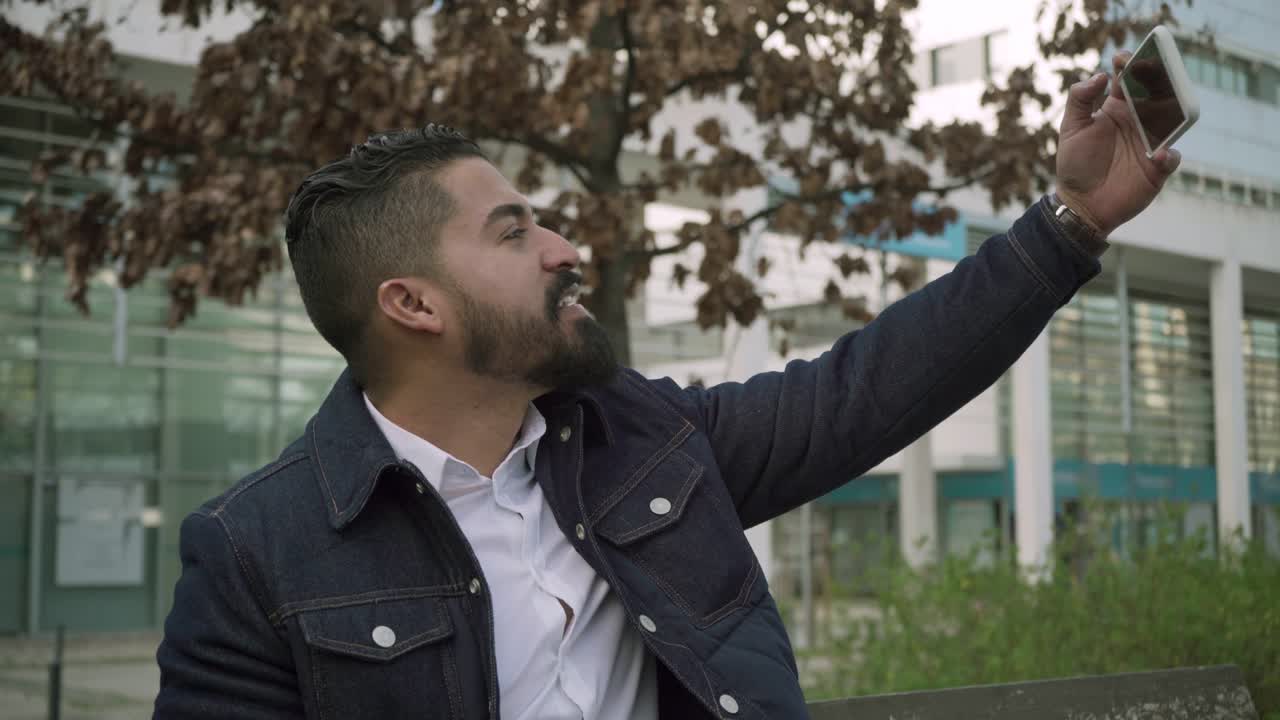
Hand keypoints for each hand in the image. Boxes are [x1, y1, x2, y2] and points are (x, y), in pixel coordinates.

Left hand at [1054, 50, 1182, 237]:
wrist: (1081, 203)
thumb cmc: (1075, 164)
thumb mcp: (1070, 129)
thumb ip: (1079, 100)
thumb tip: (1101, 75)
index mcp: (1117, 110)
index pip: (1129, 81)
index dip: (1130, 65)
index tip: (1124, 57)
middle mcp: (1138, 122)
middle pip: (1157, 94)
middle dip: (1160, 78)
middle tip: (1156, 67)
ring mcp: (1151, 144)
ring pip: (1172, 121)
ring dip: (1175, 111)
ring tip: (1172, 102)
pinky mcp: (1157, 169)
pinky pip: (1171, 158)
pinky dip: (1169, 156)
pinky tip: (1158, 155)